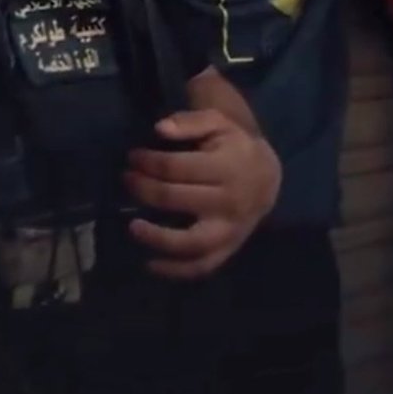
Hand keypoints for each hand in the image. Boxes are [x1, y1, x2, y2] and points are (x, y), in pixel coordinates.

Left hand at [123, 109, 281, 279]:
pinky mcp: (228, 250)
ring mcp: (229, 230)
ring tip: (132, 227)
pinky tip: (150, 264)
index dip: (148, 162)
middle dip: (144, 189)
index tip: (133, 157)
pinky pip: (202, 266)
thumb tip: (159, 129)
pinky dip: (176, 271)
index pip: (176, 168)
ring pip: (191, 242)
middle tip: (126, 179)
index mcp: (226, 167)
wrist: (266, 179)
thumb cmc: (234, 147)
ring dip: (157, 238)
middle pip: (176, 199)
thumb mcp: (217, 123)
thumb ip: (189, 122)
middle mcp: (229, 202)